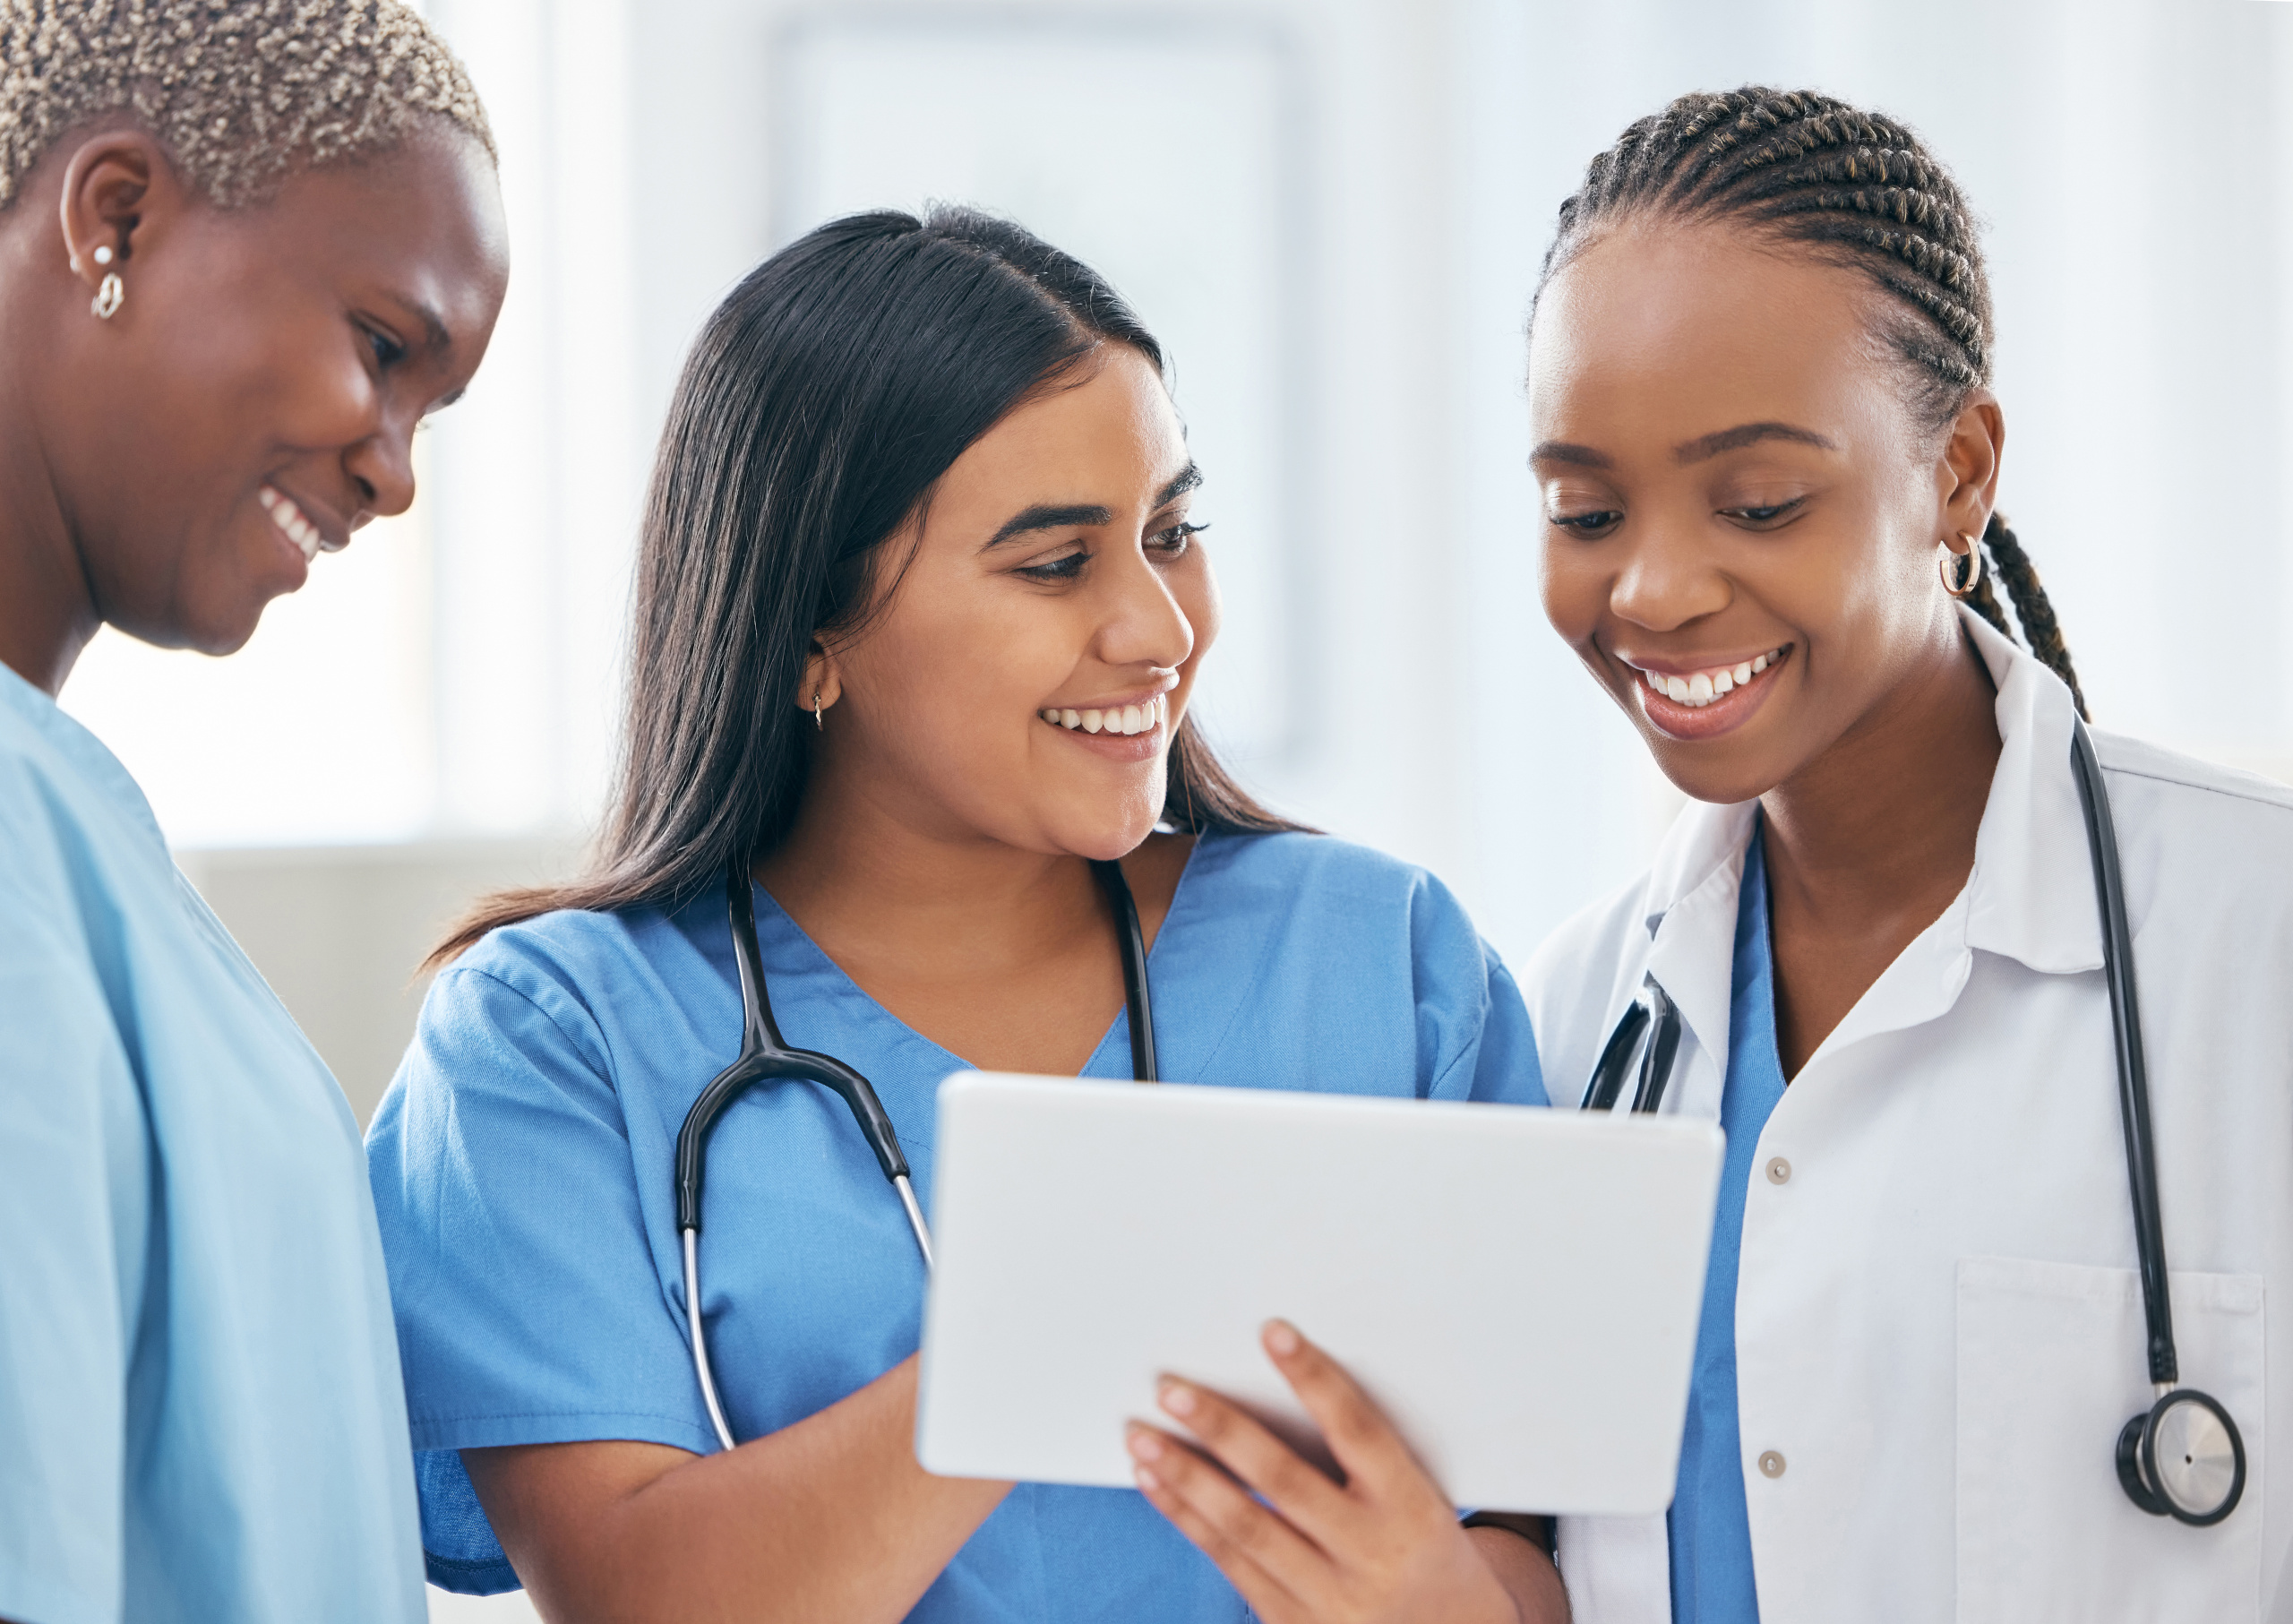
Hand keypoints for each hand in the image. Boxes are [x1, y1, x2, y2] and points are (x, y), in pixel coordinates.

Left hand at [1126, 1320, 1524, 1623]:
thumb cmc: (1430, 1556)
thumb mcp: (1425, 1503)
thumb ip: (1367, 1456)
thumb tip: (1291, 1381)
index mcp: (1413, 1510)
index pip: (1359, 1430)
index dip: (1315, 1378)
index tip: (1274, 1332)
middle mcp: (1370, 1554)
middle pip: (1284, 1480)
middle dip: (1222, 1430)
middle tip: (1172, 1388)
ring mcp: (1330, 1598)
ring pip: (1244, 1527)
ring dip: (1185, 1476)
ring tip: (1142, 1435)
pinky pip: (1231, 1565)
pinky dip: (1187, 1521)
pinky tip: (1157, 1485)